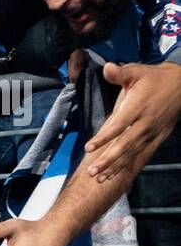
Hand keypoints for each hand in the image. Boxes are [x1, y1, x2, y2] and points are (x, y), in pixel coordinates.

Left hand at [84, 61, 180, 181]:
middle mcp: (145, 123)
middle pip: (125, 145)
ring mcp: (152, 132)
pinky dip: (128, 164)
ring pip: (132, 152)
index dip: (104, 138)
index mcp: (138, 107)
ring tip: (99, 178)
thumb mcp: (137, 71)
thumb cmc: (154, 78)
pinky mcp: (157, 137)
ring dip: (116, 166)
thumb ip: (121, 73)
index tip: (89, 148)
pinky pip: (141, 153)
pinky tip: (114, 174)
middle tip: (92, 172)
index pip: (118, 126)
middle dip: (108, 160)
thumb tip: (107, 67)